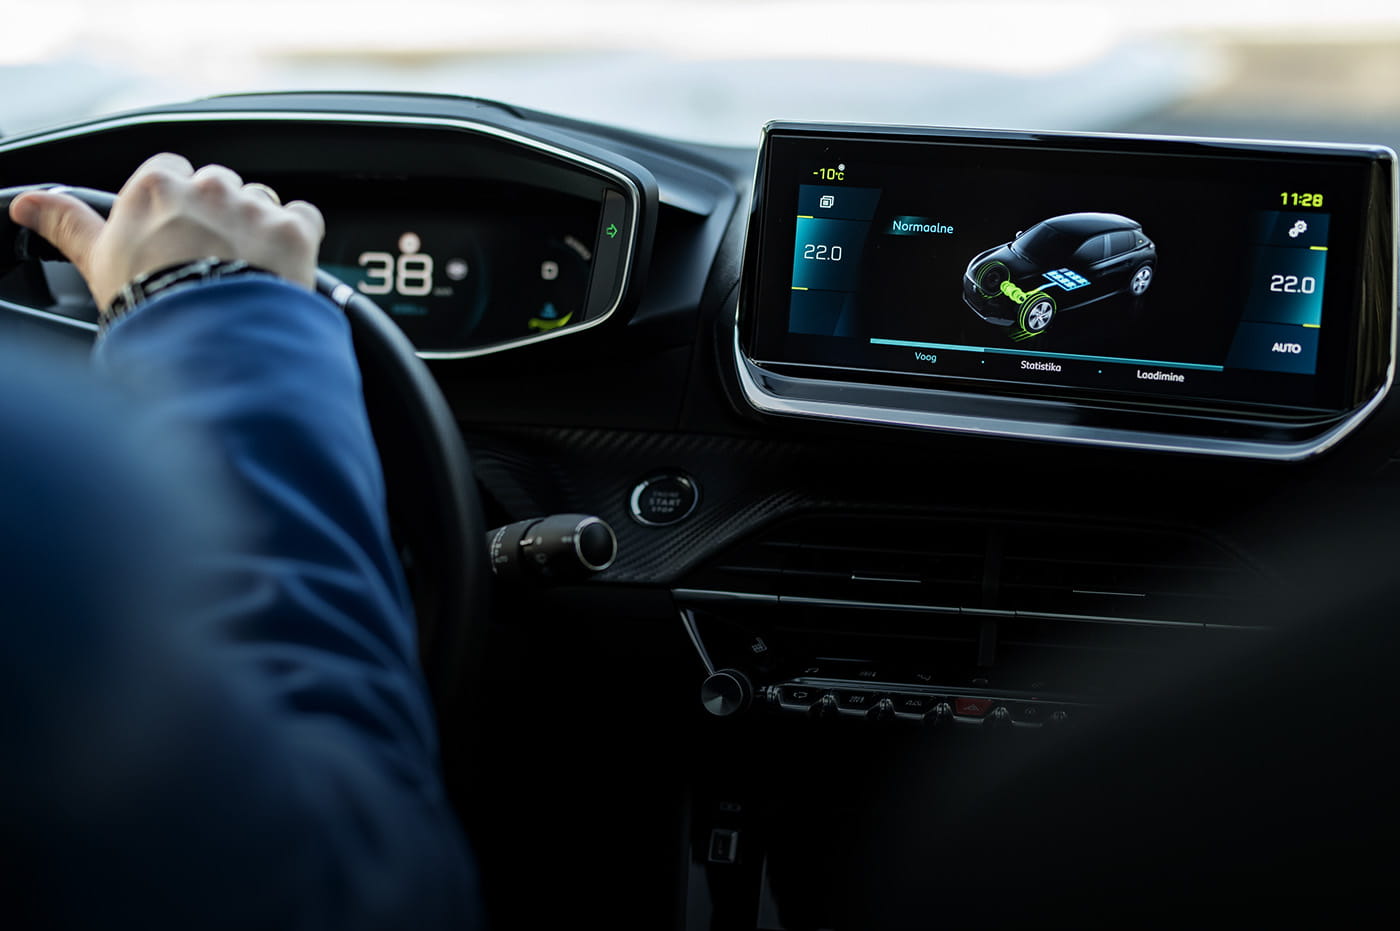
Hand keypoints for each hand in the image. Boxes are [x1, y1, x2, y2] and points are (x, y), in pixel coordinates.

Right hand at [6, 153, 324, 310]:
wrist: (209, 344)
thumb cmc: (149, 306)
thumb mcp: (98, 262)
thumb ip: (67, 224)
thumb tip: (26, 205)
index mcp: (157, 186)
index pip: (171, 173)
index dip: (176, 208)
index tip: (177, 236)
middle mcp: (208, 186)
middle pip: (220, 187)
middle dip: (219, 217)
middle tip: (212, 262)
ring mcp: (254, 207)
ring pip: (263, 202)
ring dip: (259, 229)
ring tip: (246, 273)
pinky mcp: (295, 231)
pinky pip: (305, 219)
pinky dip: (298, 241)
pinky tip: (280, 269)